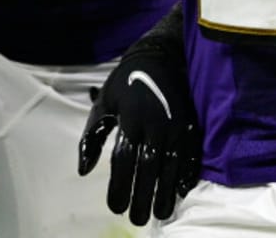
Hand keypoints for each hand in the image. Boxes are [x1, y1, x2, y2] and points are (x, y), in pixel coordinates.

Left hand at [78, 8, 199, 224]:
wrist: (162, 55)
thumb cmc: (126, 82)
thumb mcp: (103, 102)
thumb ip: (91, 137)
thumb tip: (83, 171)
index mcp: (130, 117)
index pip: (124, 160)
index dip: (120, 187)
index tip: (115, 208)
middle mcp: (156, 121)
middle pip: (149, 168)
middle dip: (143, 197)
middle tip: (138, 219)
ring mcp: (176, 122)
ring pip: (172, 165)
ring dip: (166, 192)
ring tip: (159, 213)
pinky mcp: (191, 122)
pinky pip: (192, 153)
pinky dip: (187, 173)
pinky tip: (181, 190)